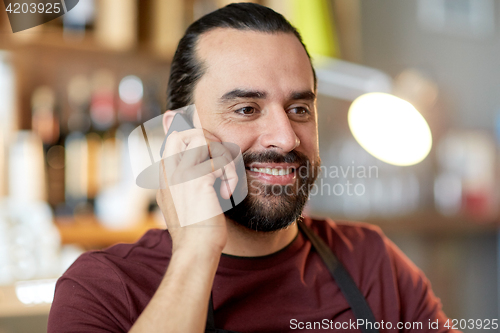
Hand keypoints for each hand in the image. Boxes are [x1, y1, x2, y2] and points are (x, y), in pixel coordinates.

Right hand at [156, 128, 237, 254]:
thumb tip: (205, 161)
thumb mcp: (187, 200)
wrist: (196, 250)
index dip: (196, 139)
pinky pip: (219, 160)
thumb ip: (189, 177)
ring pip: (204, 140)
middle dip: (209, 141)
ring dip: (223, 158)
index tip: (213, 158)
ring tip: (226, 181)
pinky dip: (230, 174)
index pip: (174, 138)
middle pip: (184, 132)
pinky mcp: (196, 179)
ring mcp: (179, 174)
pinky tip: (226, 193)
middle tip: (220, 163)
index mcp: (165, 176)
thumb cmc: (197, 229)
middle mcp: (168, 172)